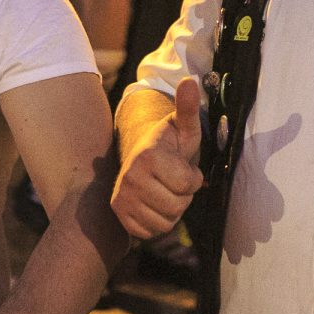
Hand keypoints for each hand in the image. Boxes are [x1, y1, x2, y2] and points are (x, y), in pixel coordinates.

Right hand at [111, 77, 203, 238]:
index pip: (188, 184)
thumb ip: (187, 106)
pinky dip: (158, 222)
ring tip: (165, 190)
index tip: (183, 166)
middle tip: (173, 180)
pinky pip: (151, 232)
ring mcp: (122, 199)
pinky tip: (154, 203)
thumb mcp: (183, 125)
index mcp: (147, 156)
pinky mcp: (120, 216)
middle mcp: (129, 179)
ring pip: (165, 222)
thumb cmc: (170, 143)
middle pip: (177, 206)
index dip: (193, 178)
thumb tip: (189, 81)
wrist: (142, 157)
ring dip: (172, 210)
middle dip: (183, 195)